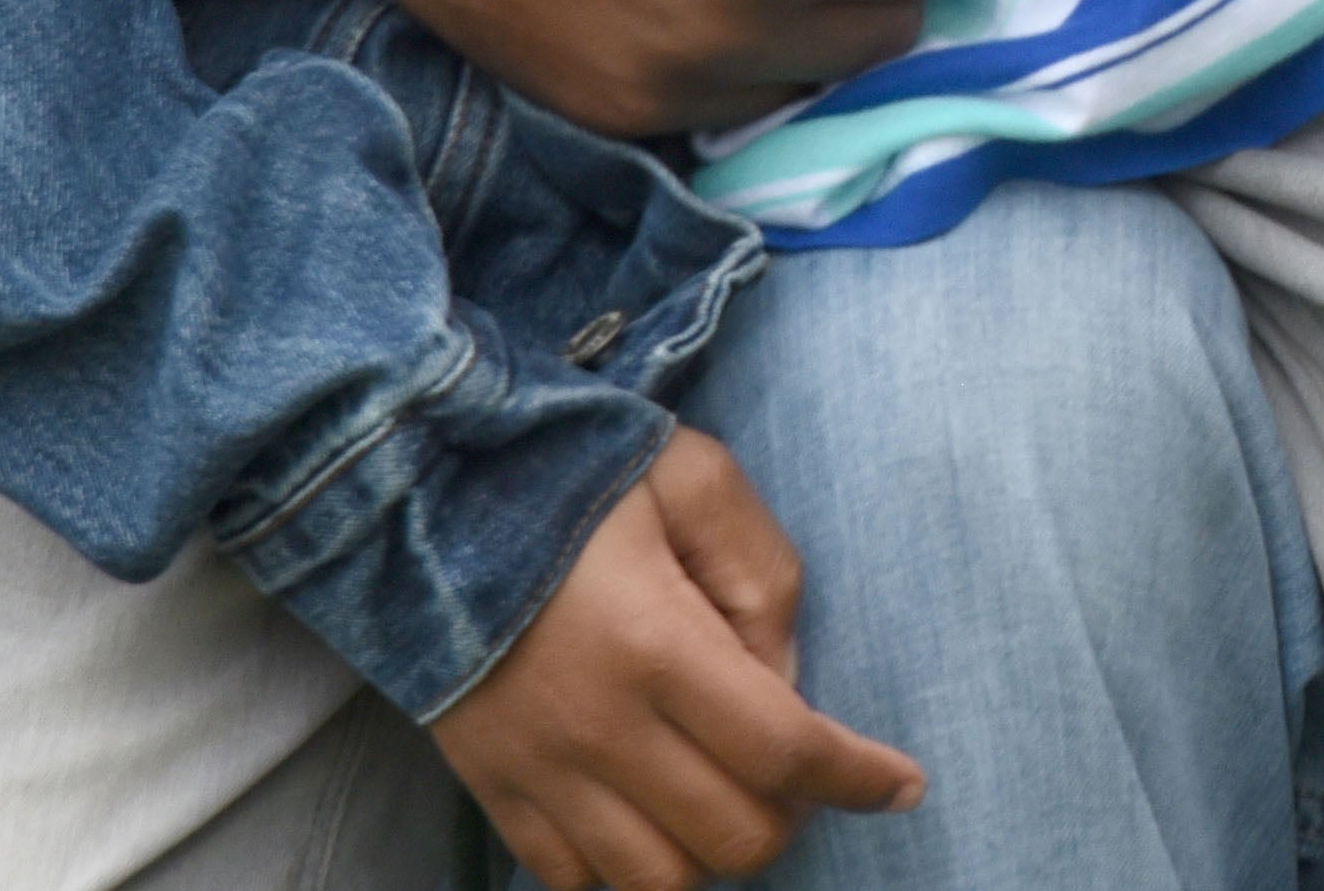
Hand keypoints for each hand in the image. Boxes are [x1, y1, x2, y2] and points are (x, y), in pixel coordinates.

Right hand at [433, 431, 921, 889]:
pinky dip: (631, 869)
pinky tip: (655, 816)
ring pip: (659, 882)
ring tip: (730, 793)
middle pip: (732, 836)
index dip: (858, 779)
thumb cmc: (574, 473)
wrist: (420, 496)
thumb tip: (786, 677)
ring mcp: (539, 772)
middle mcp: (598, 729)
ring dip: (714, 852)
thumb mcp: (692, 476)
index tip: (903, 785)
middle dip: (792, 813)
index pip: (784, 750)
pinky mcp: (494, 790)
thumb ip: (761, 572)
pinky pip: (574, 883)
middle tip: (798, 766)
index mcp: (657, 645)